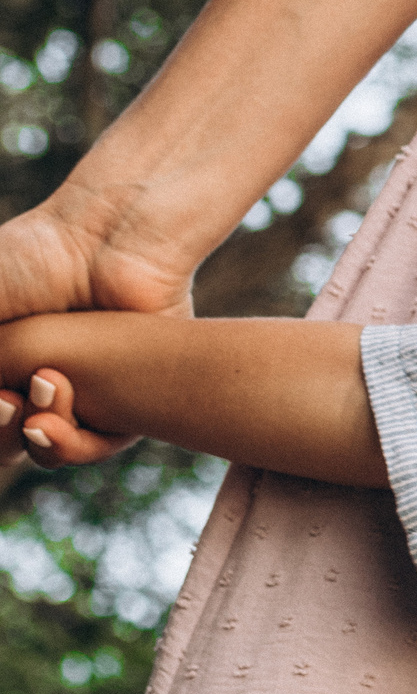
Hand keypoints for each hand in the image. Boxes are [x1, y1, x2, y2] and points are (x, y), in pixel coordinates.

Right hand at [0, 197, 196, 471]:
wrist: (106, 243)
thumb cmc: (30, 260)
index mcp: (1, 365)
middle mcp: (34, 387)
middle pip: (5, 443)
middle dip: (0, 429)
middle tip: (5, 397)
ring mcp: (80, 398)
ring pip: (47, 450)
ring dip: (36, 436)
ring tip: (48, 384)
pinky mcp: (126, 403)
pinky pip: (98, 446)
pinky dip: (73, 444)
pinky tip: (56, 412)